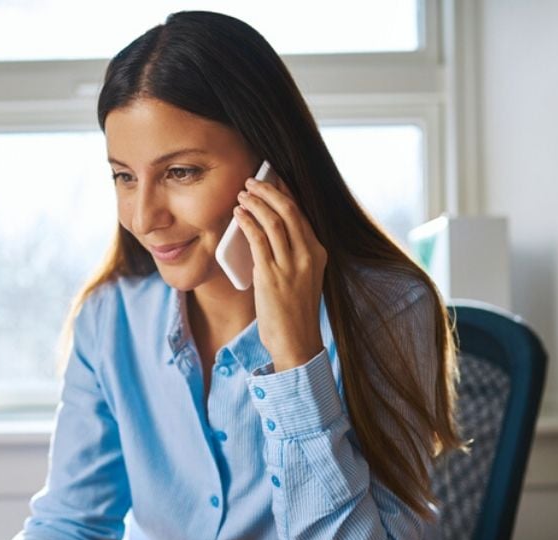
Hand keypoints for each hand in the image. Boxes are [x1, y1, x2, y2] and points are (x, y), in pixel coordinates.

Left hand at [233, 175, 327, 371]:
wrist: (296, 342)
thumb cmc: (295, 312)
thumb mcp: (302, 277)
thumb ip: (292, 255)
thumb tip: (268, 231)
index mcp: (317, 253)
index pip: (301, 213)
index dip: (285, 192)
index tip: (272, 179)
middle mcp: (307, 255)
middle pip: (289, 210)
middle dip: (268, 190)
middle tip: (251, 181)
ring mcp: (290, 265)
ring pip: (273, 220)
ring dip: (255, 202)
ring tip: (242, 195)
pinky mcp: (271, 275)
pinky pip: (258, 239)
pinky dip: (247, 222)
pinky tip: (239, 215)